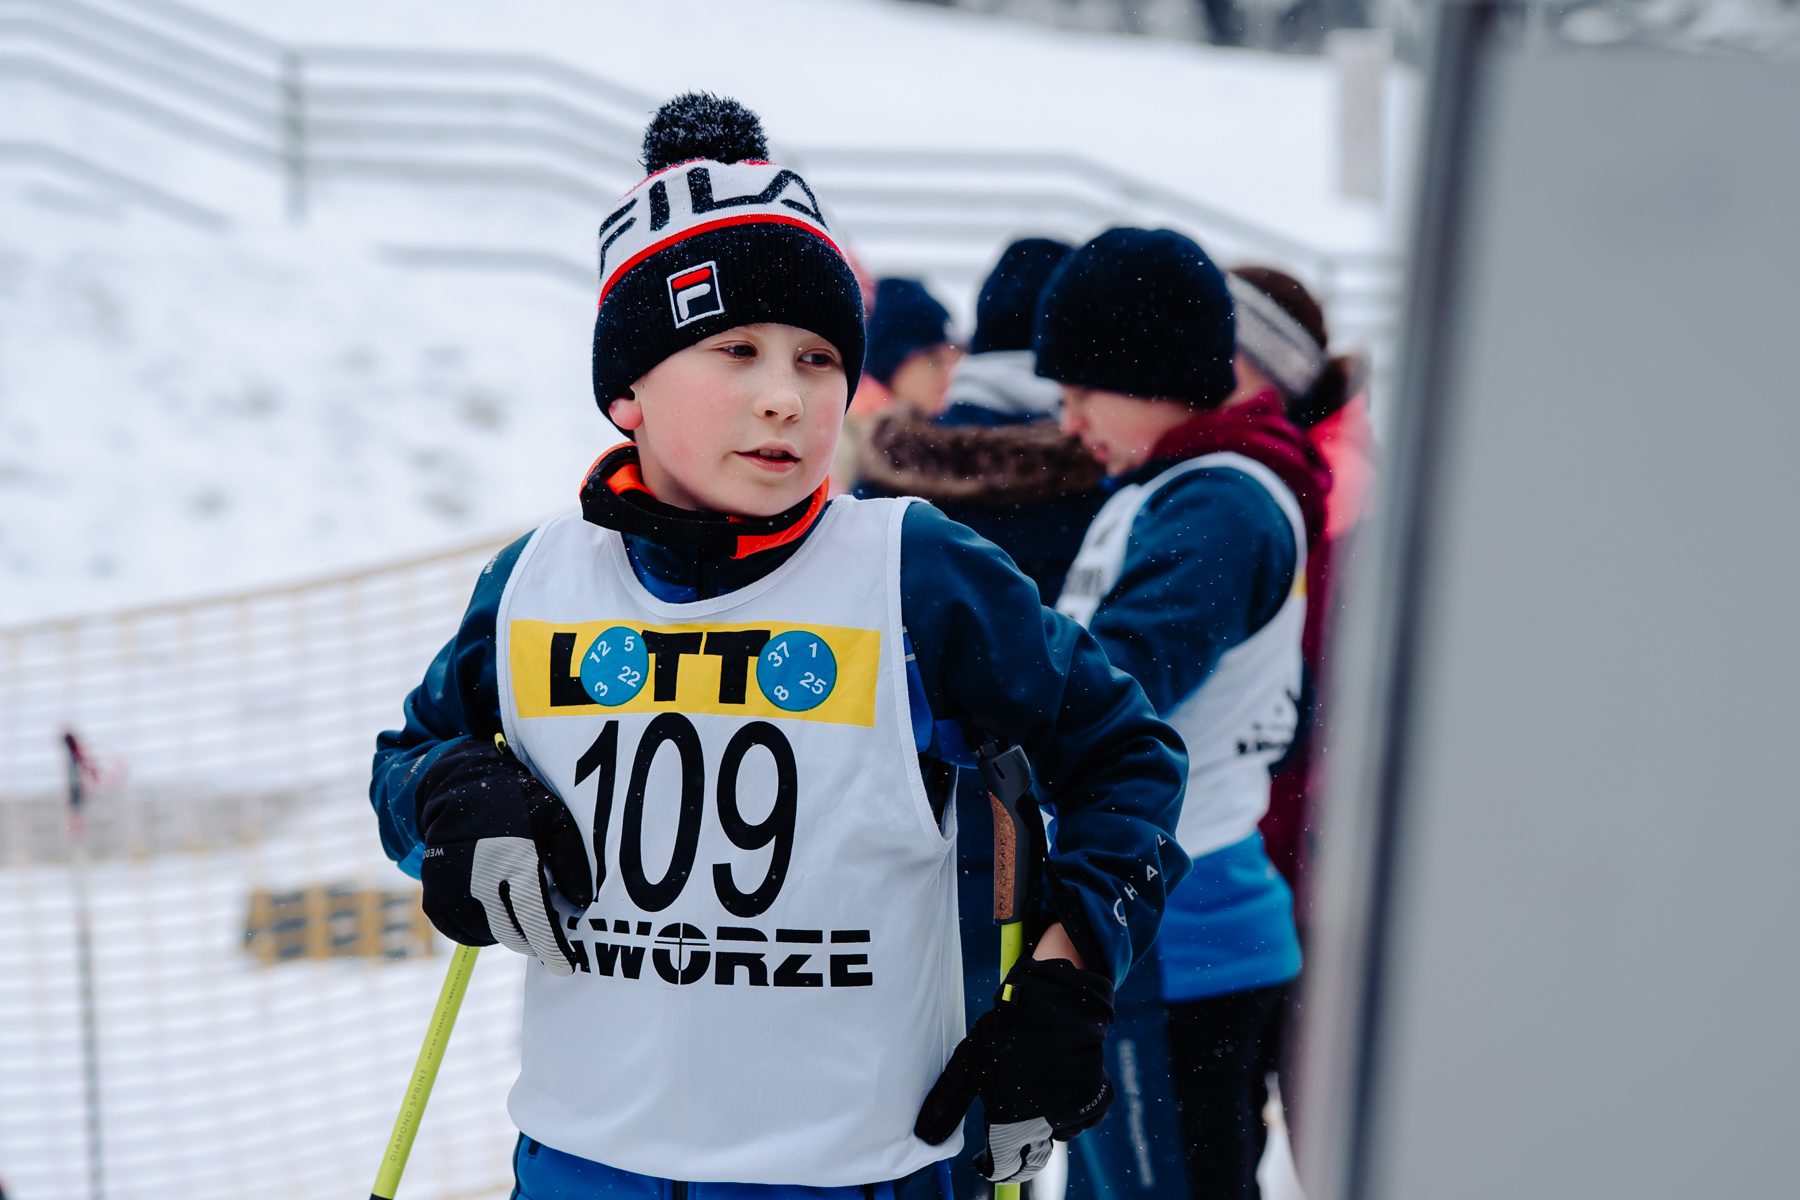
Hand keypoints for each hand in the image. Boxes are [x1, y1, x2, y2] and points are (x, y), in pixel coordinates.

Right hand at [415, 738, 593, 975]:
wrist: (463, 788)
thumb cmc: (520, 806)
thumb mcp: (557, 822)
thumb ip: (572, 863)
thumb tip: (580, 904)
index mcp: (517, 860)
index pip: (537, 919)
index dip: (552, 949)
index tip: (566, 968)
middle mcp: (481, 877)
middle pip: (511, 933)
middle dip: (533, 944)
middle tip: (546, 942)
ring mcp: (453, 886)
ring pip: (485, 935)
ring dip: (506, 936)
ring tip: (520, 919)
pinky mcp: (434, 890)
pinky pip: (457, 930)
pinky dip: (476, 933)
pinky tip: (492, 919)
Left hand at [914, 957, 1114, 1182]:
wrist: (1054, 999)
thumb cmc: (1005, 1030)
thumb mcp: (968, 1062)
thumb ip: (948, 1102)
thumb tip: (924, 1137)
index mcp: (1009, 1123)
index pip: (1003, 1167)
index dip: (992, 1165)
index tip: (985, 1159)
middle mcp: (1044, 1125)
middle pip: (1032, 1154)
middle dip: (1019, 1144)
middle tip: (1010, 1119)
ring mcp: (1073, 1113)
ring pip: (1059, 1134)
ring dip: (1048, 1123)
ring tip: (1035, 1087)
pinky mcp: (1096, 1099)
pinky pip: (1084, 1118)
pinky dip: (1073, 1108)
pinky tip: (1059, 1083)